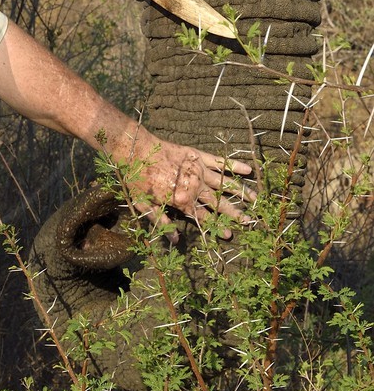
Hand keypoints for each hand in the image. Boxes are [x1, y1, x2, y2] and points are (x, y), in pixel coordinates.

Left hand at [122, 130, 253, 231]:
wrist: (136, 149)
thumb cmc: (138, 179)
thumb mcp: (145, 205)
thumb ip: (161, 221)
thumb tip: (175, 240)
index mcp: (183, 200)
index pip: (203, 217)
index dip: (215, 226)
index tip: (229, 235)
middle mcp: (195, 187)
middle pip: (218, 203)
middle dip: (234, 213)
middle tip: (249, 221)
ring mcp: (198, 170)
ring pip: (224, 183)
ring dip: (240, 192)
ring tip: (255, 199)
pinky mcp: (198, 156)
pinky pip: (219, 161)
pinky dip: (234, 165)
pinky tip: (248, 169)